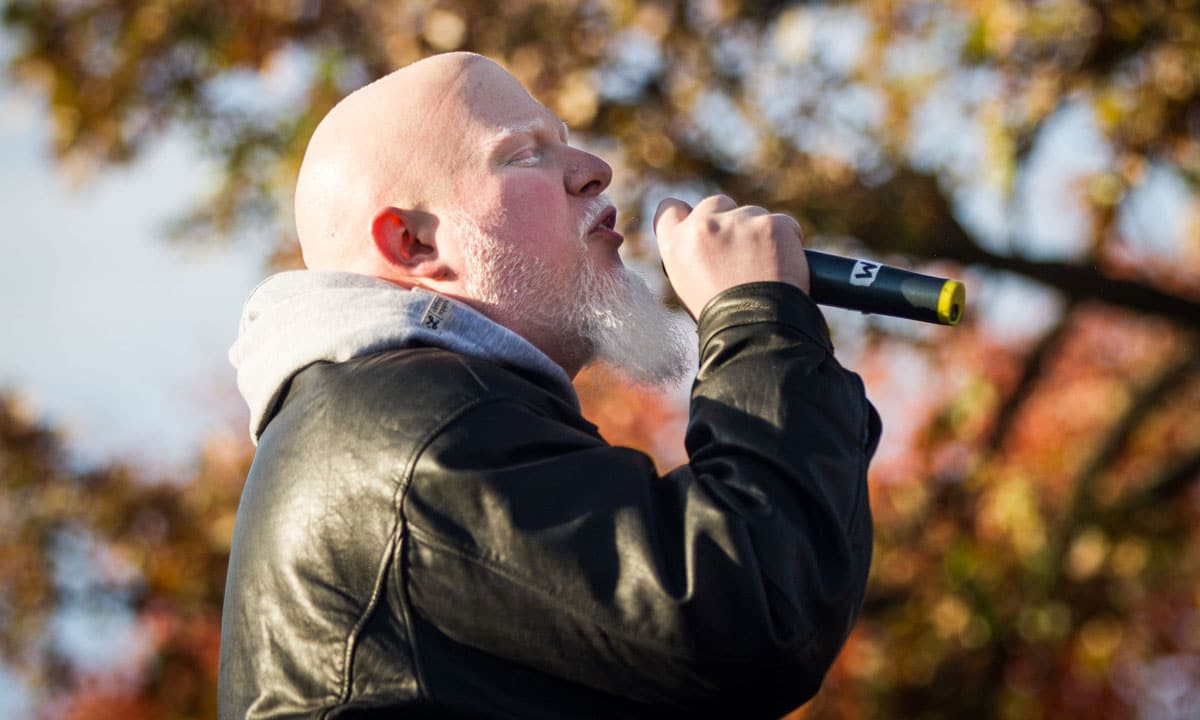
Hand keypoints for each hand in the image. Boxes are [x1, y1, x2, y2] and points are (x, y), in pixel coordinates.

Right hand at [654, 195, 809, 318]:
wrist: (756, 334)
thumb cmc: (723, 321)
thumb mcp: (688, 288)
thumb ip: (690, 256)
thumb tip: (705, 244)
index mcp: (675, 244)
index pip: (671, 209)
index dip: (686, 216)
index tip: (699, 225)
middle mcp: (703, 226)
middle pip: (716, 204)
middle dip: (729, 222)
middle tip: (741, 253)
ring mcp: (738, 222)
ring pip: (752, 213)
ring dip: (759, 233)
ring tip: (765, 270)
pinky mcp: (772, 224)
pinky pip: (784, 224)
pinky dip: (787, 242)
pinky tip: (783, 267)